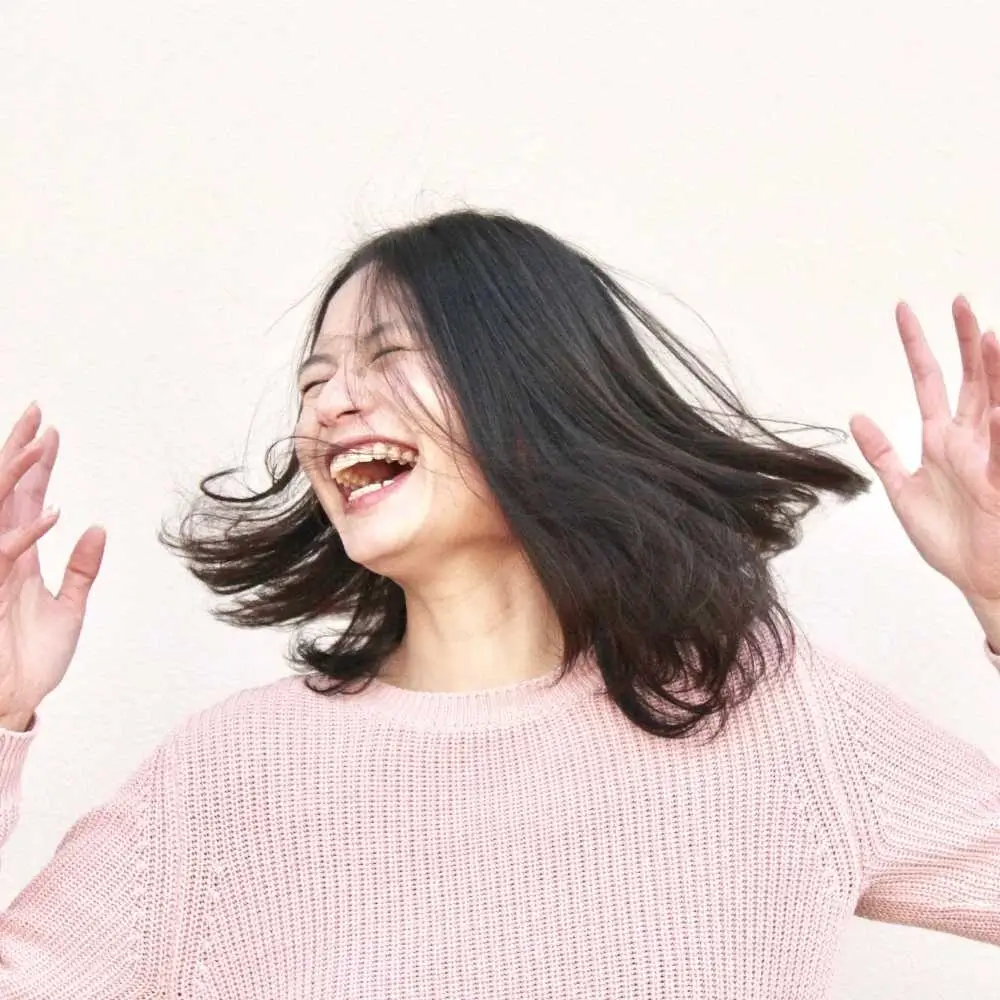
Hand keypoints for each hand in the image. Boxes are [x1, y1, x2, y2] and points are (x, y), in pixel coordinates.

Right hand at [0, 403, 105, 723]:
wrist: (12, 701)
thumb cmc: (33, 659)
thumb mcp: (70, 609)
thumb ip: (83, 569)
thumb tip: (98, 527)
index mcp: (20, 555)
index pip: (29, 497)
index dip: (40, 464)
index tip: (51, 429)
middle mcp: (3, 555)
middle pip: (9, 492)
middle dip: (20, 451)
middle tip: (37, 411)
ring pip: (1, 512)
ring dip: (21, 478)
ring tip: (41, 442)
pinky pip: (5, 557)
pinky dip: (29, 536)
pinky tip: (52, 512)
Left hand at [849, 297, 999, 606]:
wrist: (977, 576)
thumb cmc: (947, 538)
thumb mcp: (901, 490)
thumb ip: (881, 453)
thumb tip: (856, 416)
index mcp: (941, 440)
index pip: (929, 382)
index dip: (918, 347)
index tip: (904, 312)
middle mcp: (970, 439)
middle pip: (971, 379)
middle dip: (966, 341)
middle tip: (960, 301)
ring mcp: (991, 456)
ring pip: (996, 401)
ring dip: (994, 370)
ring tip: (989, 334)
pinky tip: (996, 408)